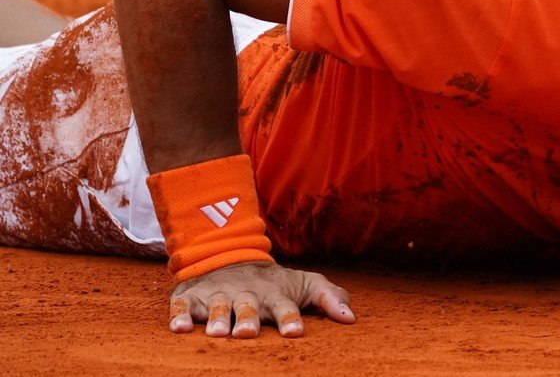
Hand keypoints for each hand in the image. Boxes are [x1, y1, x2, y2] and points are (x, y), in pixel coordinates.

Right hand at [167, 262, 354, 337]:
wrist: (228, 256)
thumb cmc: (274, 282)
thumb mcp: (305, 284)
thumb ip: (329, 298)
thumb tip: (351, 318)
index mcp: (274, 294)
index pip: (284, 307)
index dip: (290, 319)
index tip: (295, 332)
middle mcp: (245, 295)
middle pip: (247, 308)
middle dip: (247, 319)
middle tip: (248, 333)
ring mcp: (217, 296)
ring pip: (216, 308)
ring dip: (217, 319)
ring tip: (218, 333)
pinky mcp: (190, 299)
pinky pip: (182, 308)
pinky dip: (179, 317)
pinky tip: (179, 329)